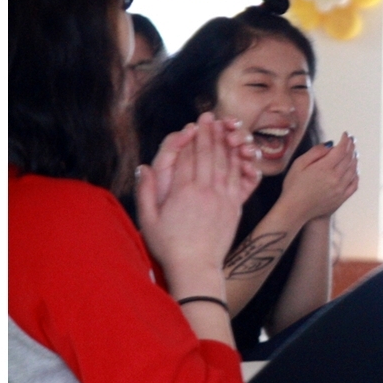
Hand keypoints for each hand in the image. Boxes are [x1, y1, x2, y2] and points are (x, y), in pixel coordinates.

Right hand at [136, 113, 261, 295]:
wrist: (196, 266)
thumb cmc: (168, 246)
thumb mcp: (148, 219)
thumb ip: (146, 191)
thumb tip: (144, 167)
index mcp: (182, 192)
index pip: (188, 157)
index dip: (191, 138)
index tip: (193, 124)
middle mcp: (205, 191)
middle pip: (208, 155)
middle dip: (209, 133)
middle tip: (209, 116)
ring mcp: (223, 198)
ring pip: (226, 163)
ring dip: (225, 143)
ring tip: (224, 127)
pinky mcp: (235, 206)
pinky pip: (239, 178)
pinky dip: (238, 162)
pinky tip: (238, 152)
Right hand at [278, 133, 358, 222]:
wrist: (294, 210)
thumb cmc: (293, 186)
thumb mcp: (298, 165)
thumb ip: (315, 152)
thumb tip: (330, 144)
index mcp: (325, 168)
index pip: (341, 150)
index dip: (345, 140)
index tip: (346, 134)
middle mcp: (336, 178)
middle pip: (349, 158)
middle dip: (351, 147)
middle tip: (351, 140)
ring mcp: (341, 189)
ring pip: (353, 170)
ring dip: (354, 159)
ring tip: (353, 152)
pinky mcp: (342, 198)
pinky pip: (354, 183)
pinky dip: (356, 174)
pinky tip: (354, 170)